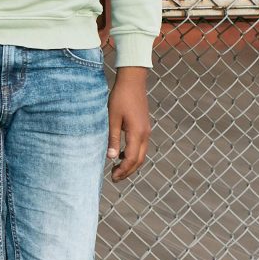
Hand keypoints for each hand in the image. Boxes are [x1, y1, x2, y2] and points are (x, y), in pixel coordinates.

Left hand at [108, 66, 150, 180]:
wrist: (132, 82)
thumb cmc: (119, 98)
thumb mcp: (112, 118)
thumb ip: (112, 138)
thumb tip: (112, 158)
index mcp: (137, 133)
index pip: (132, 159)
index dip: (123, 170)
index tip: (113, 177)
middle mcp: (145, 134)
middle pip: (140, 160)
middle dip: (128, 171)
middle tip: (115, 178)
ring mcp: (146, 131)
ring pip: (142, 154)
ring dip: (131, 163)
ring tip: (117, 169)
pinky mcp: (144, 127)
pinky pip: (141, 146)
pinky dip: (133, 154)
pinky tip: (121, 154)